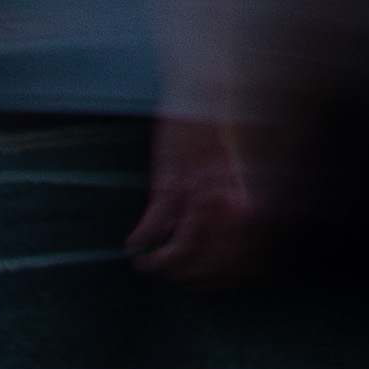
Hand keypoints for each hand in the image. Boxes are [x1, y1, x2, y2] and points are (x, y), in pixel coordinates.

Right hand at [126, 113, 262, 283]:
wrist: (204, 91)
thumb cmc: (210, 130)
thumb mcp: (225, 164)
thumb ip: (228, 193)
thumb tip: (224, 220)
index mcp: (236, 197)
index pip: (233, 250)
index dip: (212, 270)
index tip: (191, 276)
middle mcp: (220, 199)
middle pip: (210, 256)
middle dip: (186, 272)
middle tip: (165, 272)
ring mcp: (196, 190)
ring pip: (185, 245)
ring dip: (162, 262)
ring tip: (146, 265)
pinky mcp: (171, 178)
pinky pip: (158, 219)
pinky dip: (143, 238)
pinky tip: (132, 244)